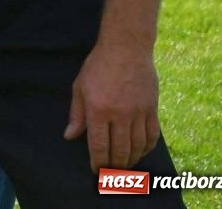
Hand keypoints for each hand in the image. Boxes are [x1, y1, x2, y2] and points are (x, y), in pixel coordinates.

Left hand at [64, 41, 160, 168]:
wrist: (126, 48)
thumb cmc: (98, 66)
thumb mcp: (80, 87)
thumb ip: (76, 114)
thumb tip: (69, 136)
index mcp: (98, 110)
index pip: (99, 145)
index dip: (98, 162)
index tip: (96, 171)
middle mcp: (119, 114)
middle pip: (119, 150)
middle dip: (115, 166)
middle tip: (111, 173)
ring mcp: (138, 112)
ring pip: (137, 146)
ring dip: (130, 160)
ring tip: (124, 166)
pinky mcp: (152, 109)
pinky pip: (152, 136)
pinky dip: (146, 148)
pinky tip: (140, 152)